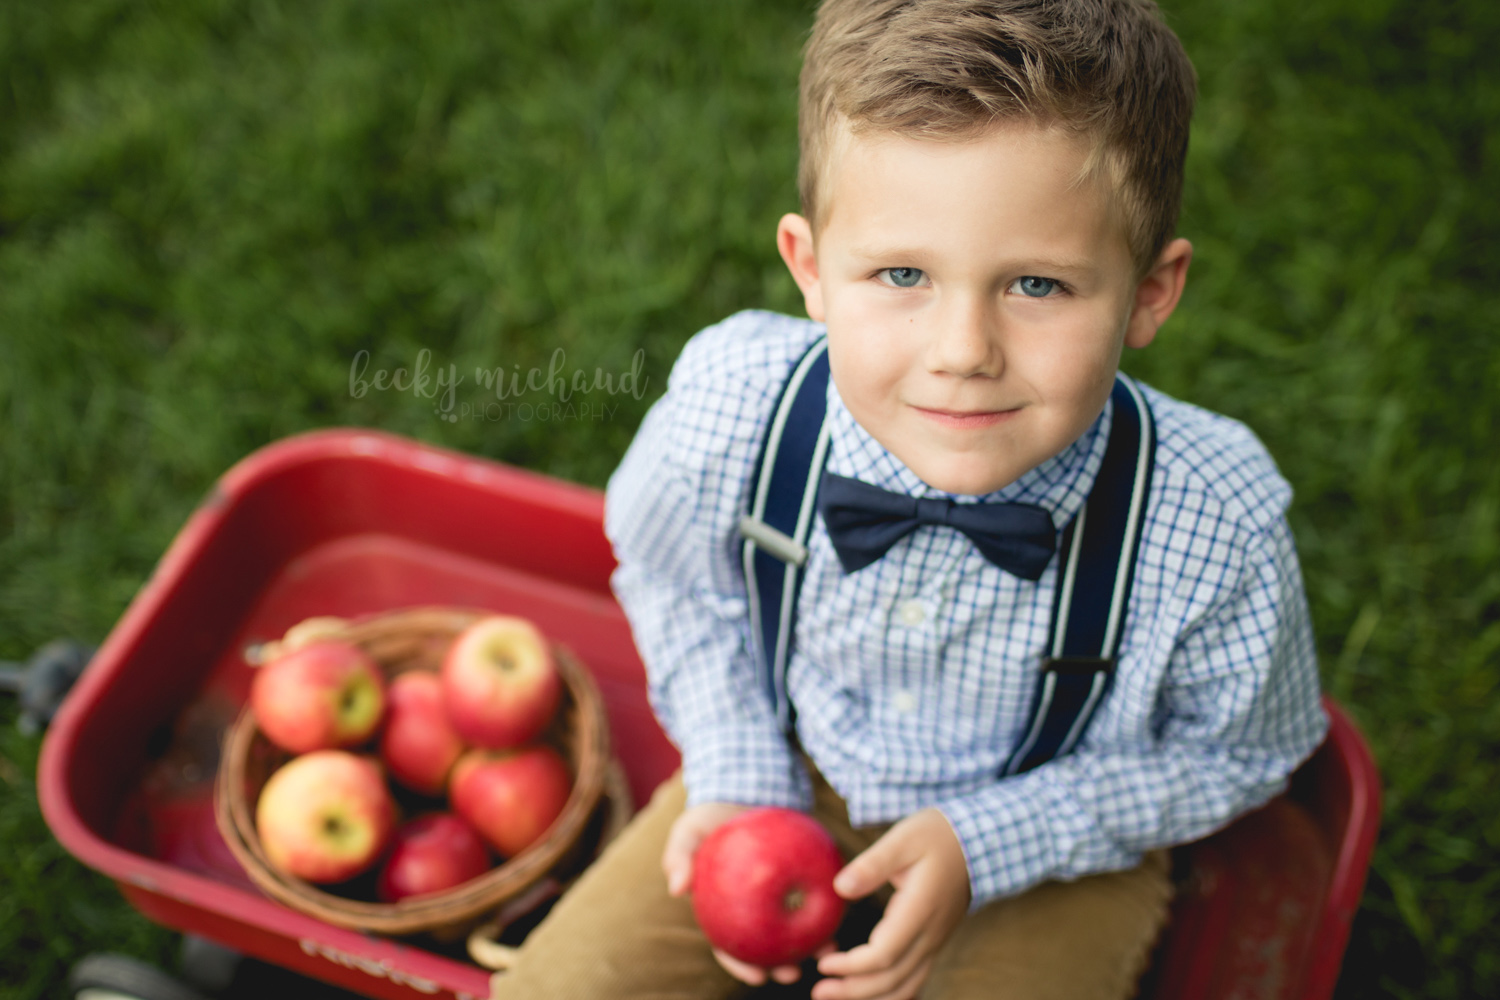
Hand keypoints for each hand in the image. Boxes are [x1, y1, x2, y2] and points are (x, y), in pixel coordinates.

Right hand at [662, 802, 814, 986]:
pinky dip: (825, 905)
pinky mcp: (797, 877)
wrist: (740, 791)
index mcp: (721, 911)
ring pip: (794, 927)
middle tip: (794, 973)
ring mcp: (775, 895)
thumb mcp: (688, 830)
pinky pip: (812, 894)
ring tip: (829, 950)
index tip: (758, 977)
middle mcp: (749, 910)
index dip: (741, 965)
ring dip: (810, 944)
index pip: (728, 947)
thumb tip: (676, 889)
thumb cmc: (709, 817)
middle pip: (764, 947)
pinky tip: (839, 910)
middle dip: (780, 966)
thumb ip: (679, 856)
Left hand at [812, 808, 970, 999]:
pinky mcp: (933, 942)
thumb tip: (840, 887)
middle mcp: (930, 934)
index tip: (824, 965)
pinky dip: (890, 992)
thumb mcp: (902, 839)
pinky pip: (913, 979)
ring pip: (905, 986)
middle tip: (818, 990)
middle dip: (853, 990)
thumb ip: (871, 864)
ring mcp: (934, 941)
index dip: (852, 966)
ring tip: (835, 994)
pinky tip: (866, 992)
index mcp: (920, 910)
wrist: (974, 843)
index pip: (885, 955)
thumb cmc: (935, 836)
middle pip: (892, 979)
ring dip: (870, 997)